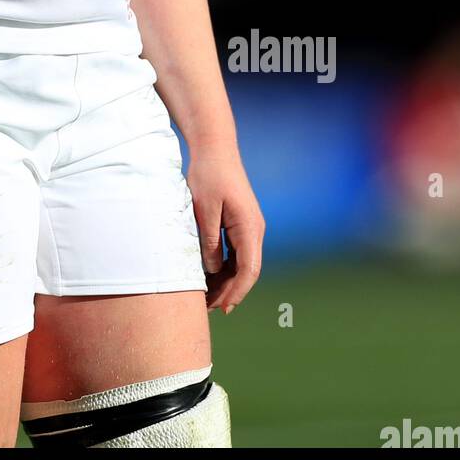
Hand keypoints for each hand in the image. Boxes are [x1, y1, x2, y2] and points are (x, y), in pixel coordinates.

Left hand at [185, 148, 263, 314]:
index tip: (222, 308)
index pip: (249, 270)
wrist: (215, 149)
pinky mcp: (240, 224)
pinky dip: (225, 268)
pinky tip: (209, 278)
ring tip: (207, 298)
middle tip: (208, 309)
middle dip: (230, 292)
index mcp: (250, 228)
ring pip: (242, 264)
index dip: (236, 292)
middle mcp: (254, 230)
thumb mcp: (204, 209)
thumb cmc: (208, 176)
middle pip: (247, 271)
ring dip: (227, 282)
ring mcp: (249, 227)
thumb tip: (211, 271)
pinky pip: (236, 253)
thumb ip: (208, 241)